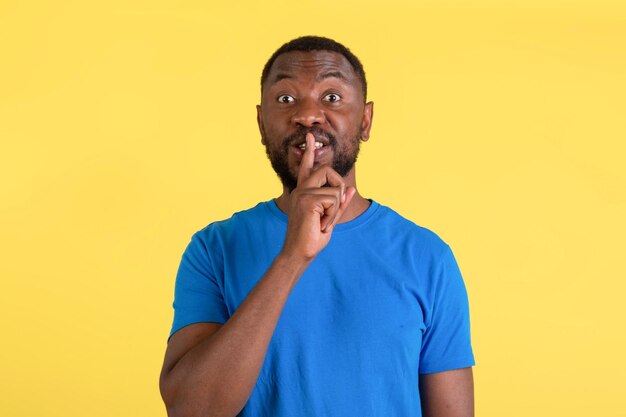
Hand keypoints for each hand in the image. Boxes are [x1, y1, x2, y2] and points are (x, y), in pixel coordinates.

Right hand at [281, 132, 355, 261]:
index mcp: (303, 192)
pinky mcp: (307, 200)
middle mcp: (301, 189)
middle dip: (338, 187)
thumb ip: (339, 203)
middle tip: (332, 209)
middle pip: (327, 170)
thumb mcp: (330, 218)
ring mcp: (302, 193)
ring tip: (322, 222)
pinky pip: (333, 200)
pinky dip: (332, 215)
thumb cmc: (312, 238)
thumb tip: (350, 188)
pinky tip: (321, 224)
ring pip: (334, 190)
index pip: (306, 167)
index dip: (309, 152)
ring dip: (335, 209)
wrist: (299, 253)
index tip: (309, 137)